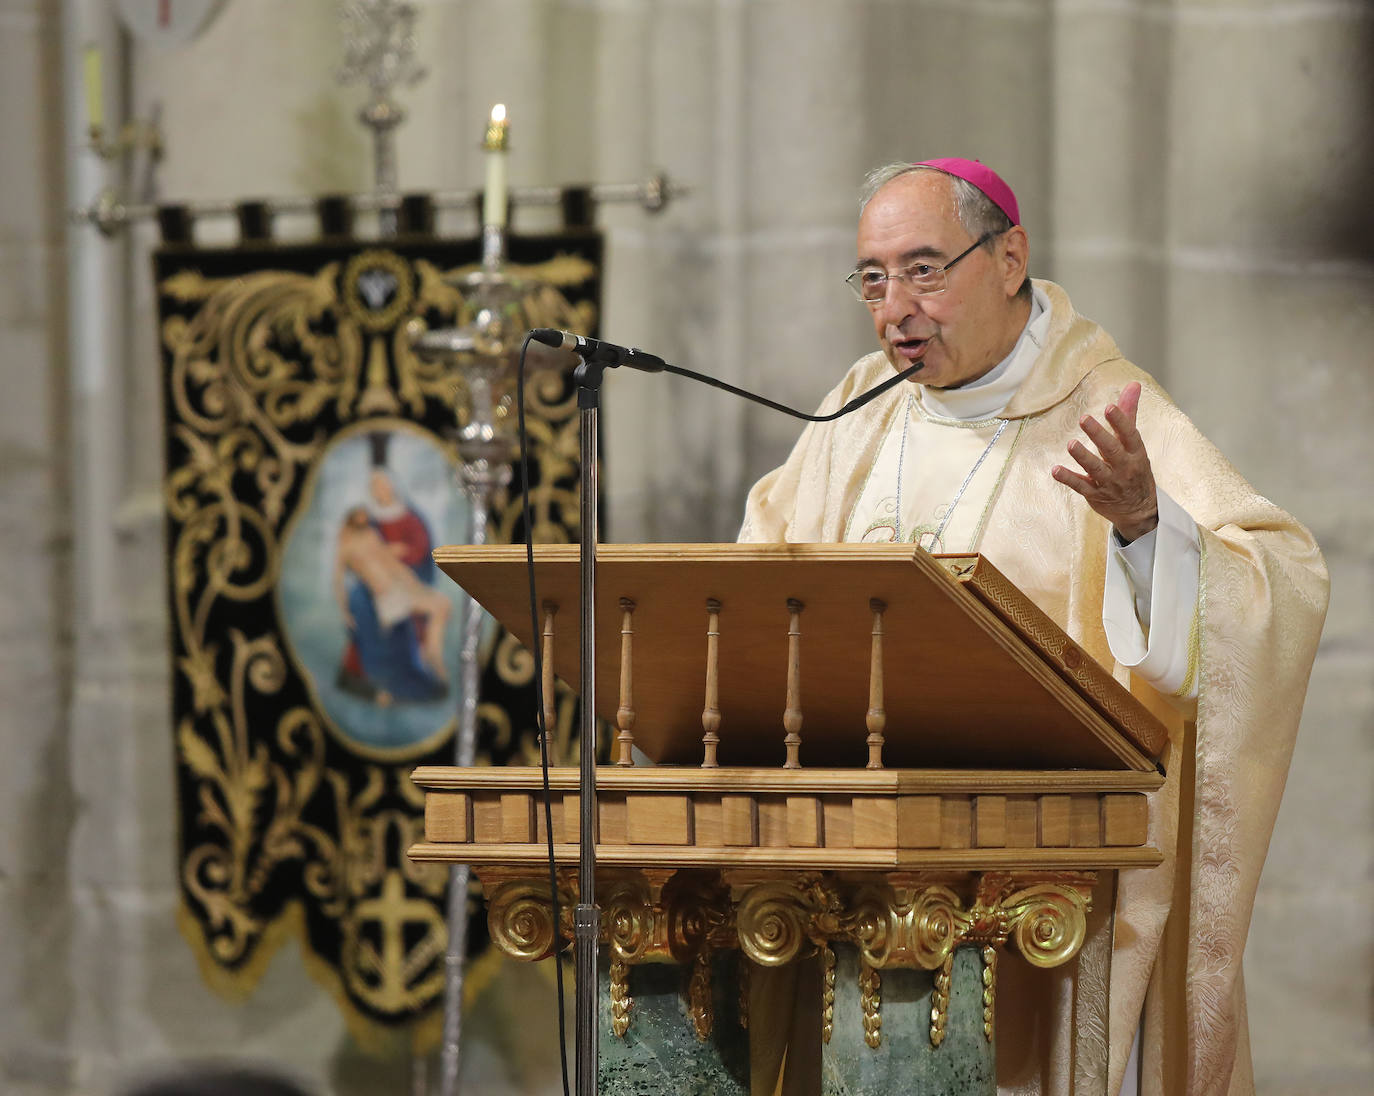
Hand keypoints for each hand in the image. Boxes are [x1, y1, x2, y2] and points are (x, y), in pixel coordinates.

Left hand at [1051, 381, 1158, 542]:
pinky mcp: (1095, 494)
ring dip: (1083, 457)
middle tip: (1084, 419)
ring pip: (1096, 469)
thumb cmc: (1135, 470)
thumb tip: (1133, 385)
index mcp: (1135, 452)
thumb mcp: (1135, 443)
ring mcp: (1109, 482)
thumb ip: (1129, 414)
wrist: (1140, 510)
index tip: (1110, 407)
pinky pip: (1081, 486)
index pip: (1130, 435)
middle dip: (1098, 435)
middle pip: (1112, 450)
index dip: (1121, 421)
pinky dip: (1068, 478)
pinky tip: (1055, 470)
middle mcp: (1124, 467)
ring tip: (1071, 444)